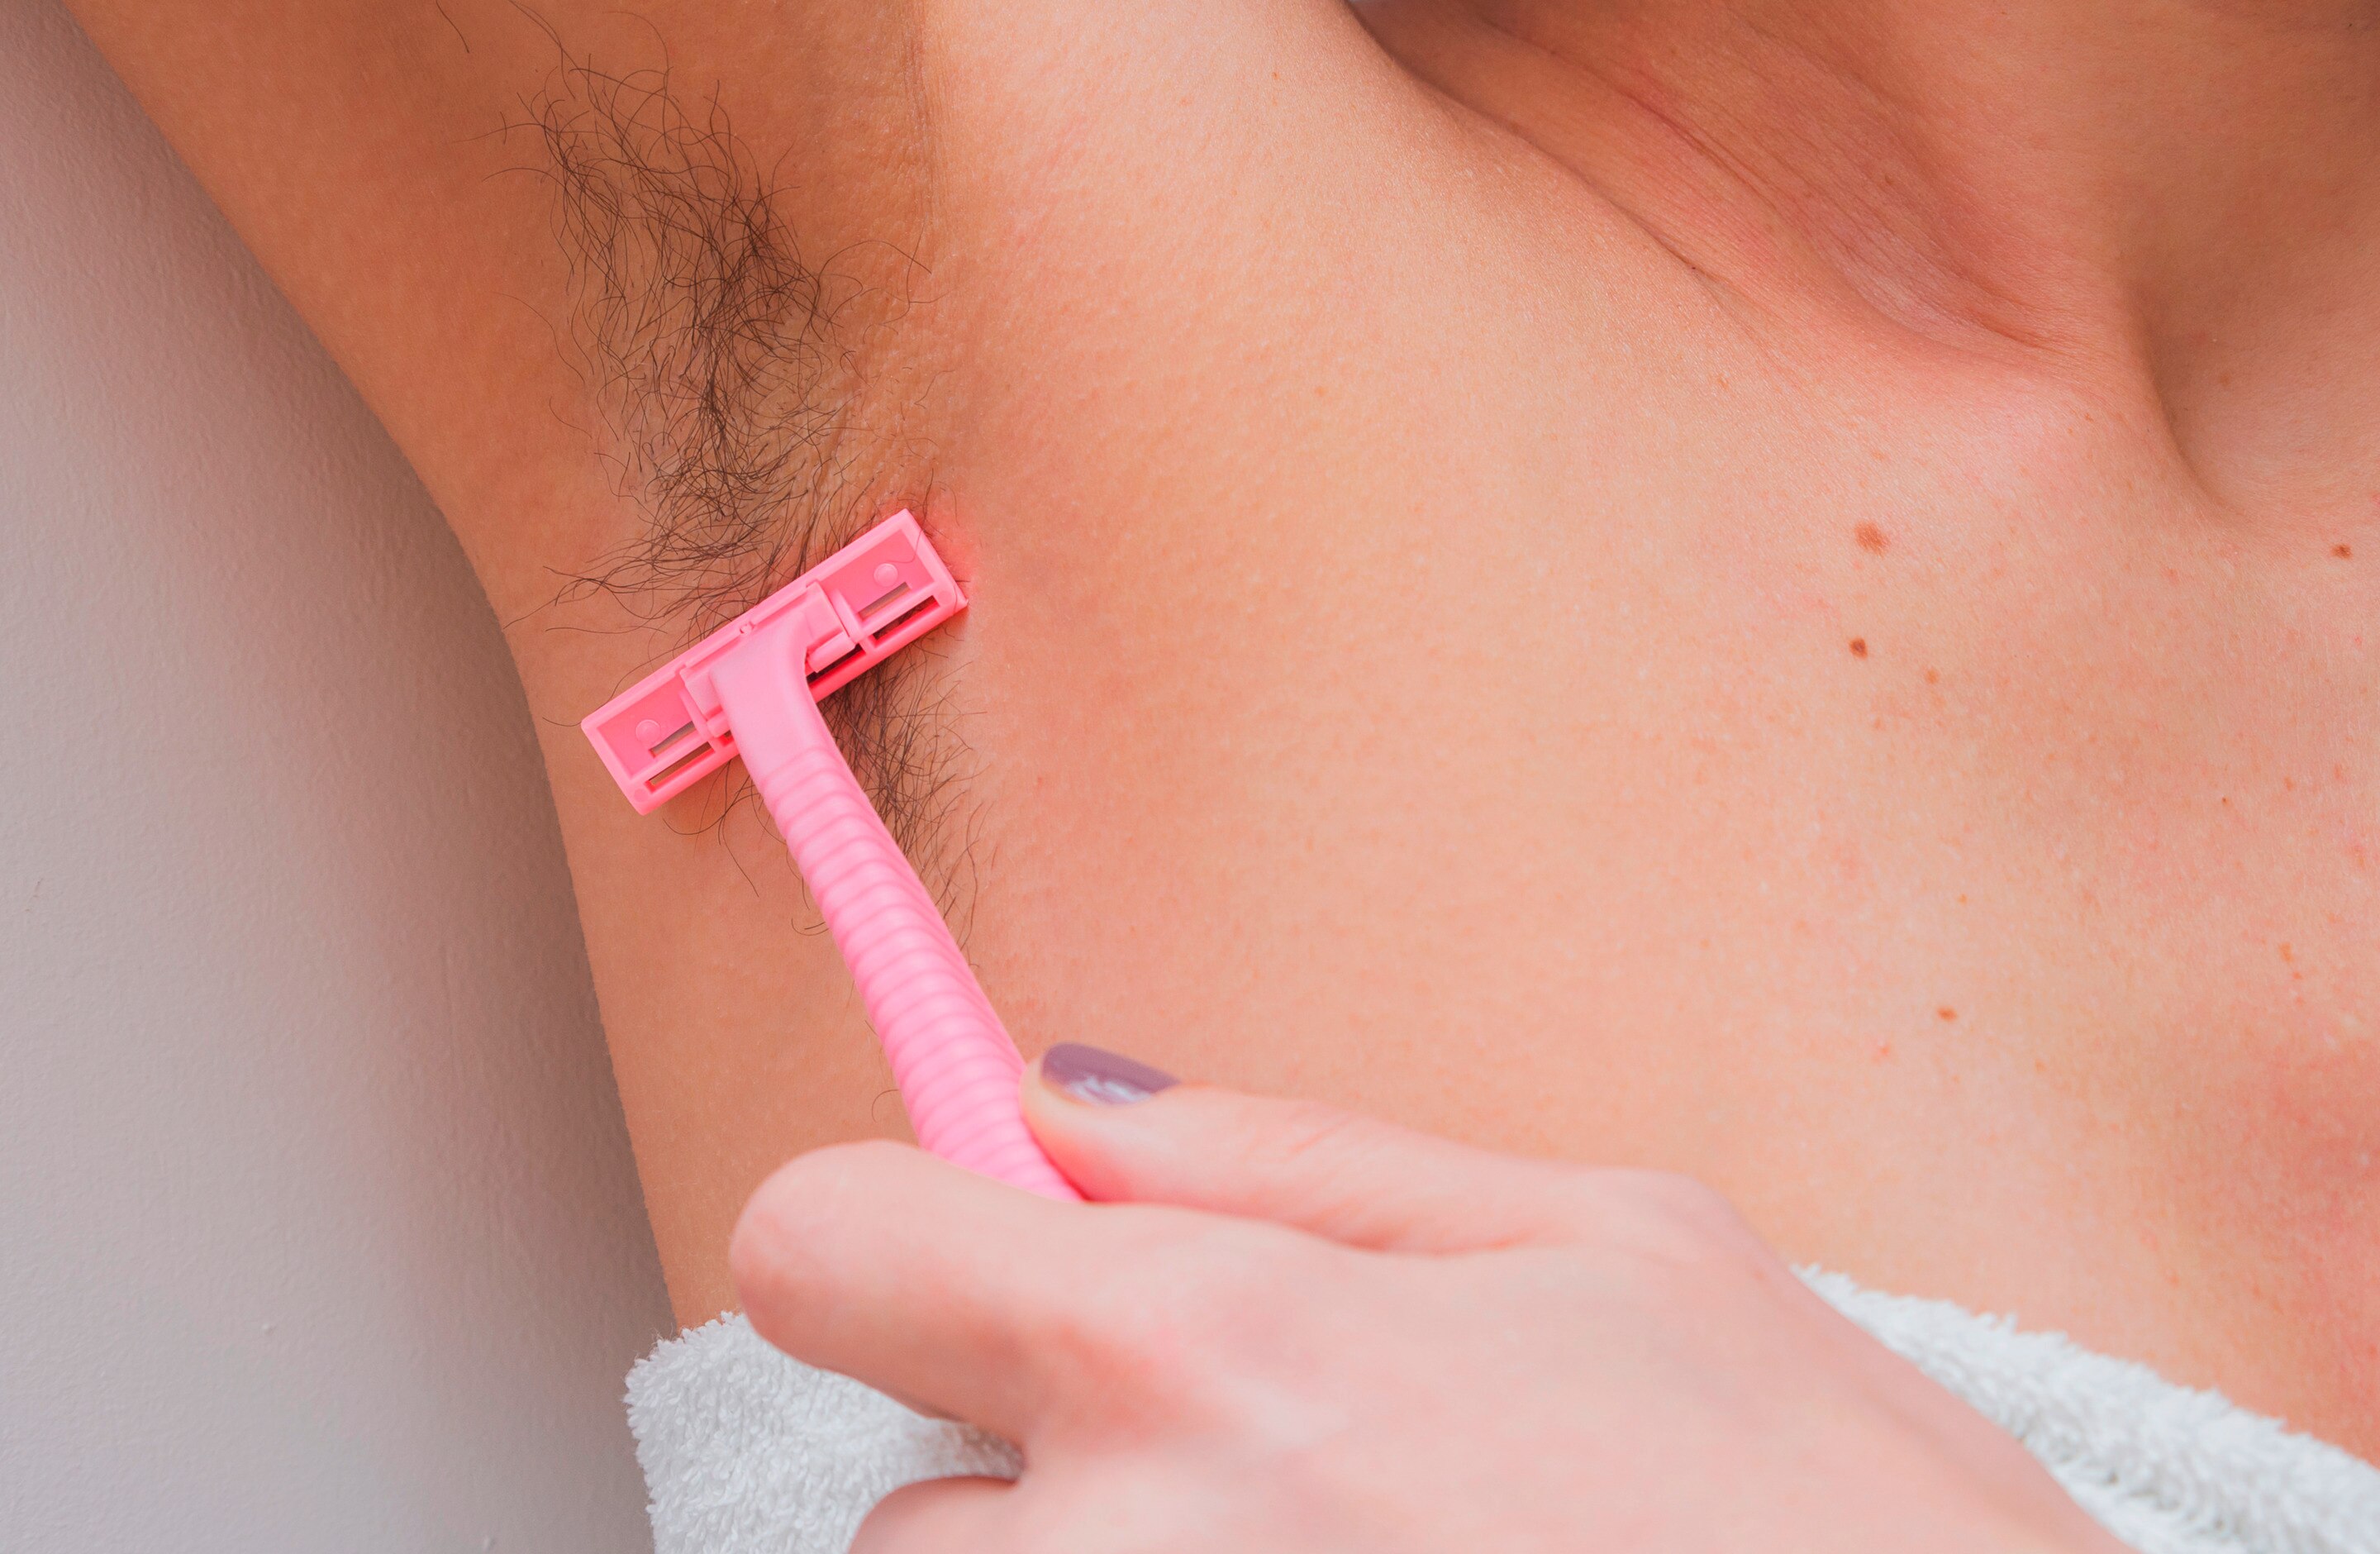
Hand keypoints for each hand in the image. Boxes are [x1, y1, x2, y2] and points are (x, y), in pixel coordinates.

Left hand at [730, 1046, 2121, 1552]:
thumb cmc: (1843, 1525)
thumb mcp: (1619, 1241)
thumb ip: (1295, 1153)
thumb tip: (1070, 1098)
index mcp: (1213, 1356)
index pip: (826, 1245)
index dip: (882, 1233)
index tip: (940, 1251)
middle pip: (899, 1511)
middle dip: (1044, 1487)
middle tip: (1272, 1492)